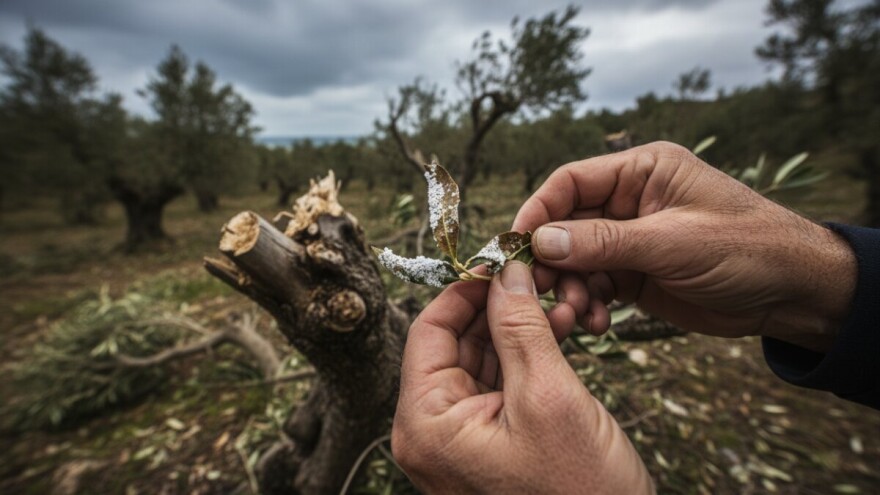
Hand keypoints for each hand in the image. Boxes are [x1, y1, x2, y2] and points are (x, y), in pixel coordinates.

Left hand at [391, 262, 653, 493]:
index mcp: (426, 424)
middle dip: (500, 306)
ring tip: (562, 302)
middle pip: (456, 342)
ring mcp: (463, 439)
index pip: (428, 331)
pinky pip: (503, 383)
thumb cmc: (580, 494)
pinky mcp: (493, 441)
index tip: (503, 260)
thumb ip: (521, 327)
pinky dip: (530, 354)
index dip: (466, 290)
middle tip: (540, 276)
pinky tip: (563, 329)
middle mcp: (433, 432)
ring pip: (484, 358)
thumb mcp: (549, 397)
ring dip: (521, 326)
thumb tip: (506, 271)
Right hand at [513, 141, 856, 351]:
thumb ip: (604, 242)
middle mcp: (630, 202)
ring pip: (577, 260)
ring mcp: (631, 239)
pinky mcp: (637, 274)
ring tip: (580, 314)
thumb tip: (541, 242)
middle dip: (551, 259)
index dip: (538, 210)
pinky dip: (589, 304)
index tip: (515, 245)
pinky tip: (596, 323)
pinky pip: (596, 285)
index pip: (572, 182)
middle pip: (567, 224)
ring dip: (571, 288)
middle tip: (538, 290)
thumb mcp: (672, 243)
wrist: (794, 294)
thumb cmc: (747, 248)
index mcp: (642, 171)